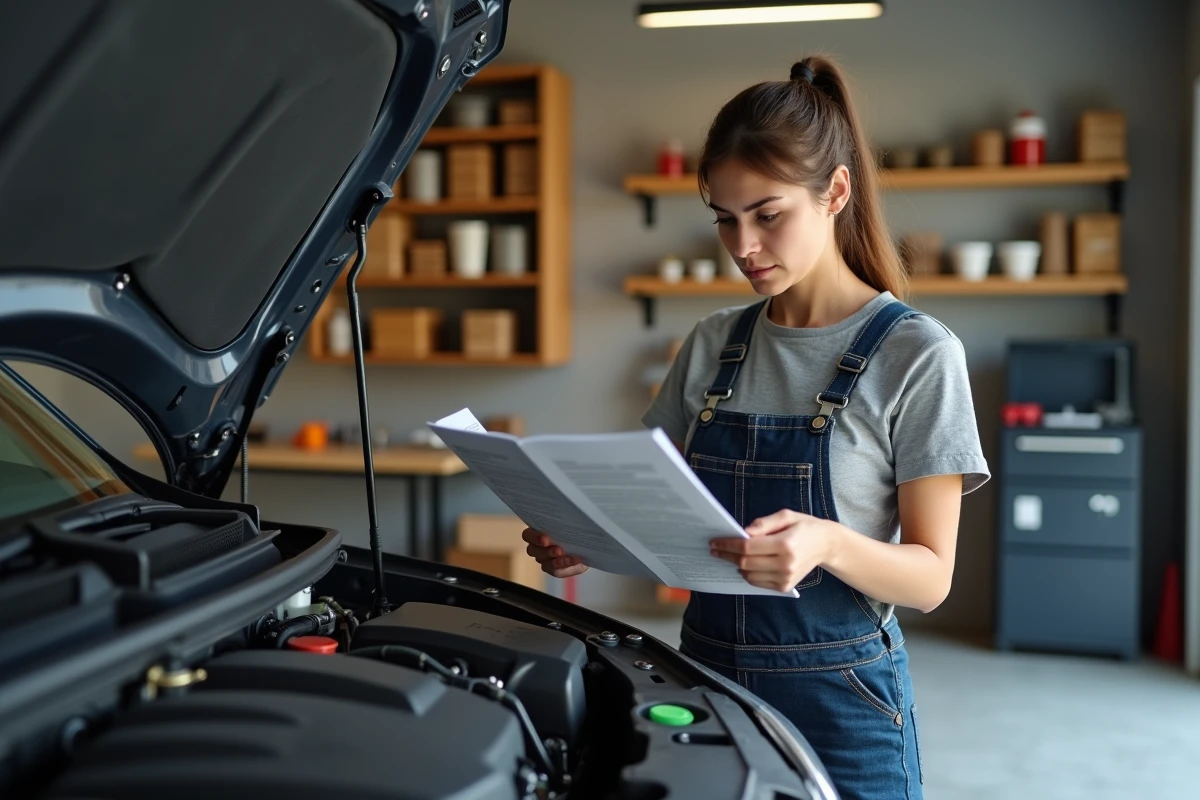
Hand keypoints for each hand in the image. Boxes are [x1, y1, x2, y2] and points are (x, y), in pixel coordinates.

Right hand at [522, 528, 588, 578]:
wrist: (587, 543)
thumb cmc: (576, 530)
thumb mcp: (572, 523)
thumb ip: (565, 522)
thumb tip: (567, 519)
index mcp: (537, 531)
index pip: (527, 535)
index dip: (534, 538)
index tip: (545, 539)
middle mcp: (537, 546)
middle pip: (533, 551)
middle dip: (547, 551)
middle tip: (559, 550)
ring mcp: (544, 560)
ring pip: (544, 563)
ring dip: (556, 561)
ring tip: (569, 557)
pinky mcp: (554, 570)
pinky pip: (556, 571)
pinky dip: (566, 565)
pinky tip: (574, 560)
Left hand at [710, 510, 833, 592]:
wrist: (826, 545)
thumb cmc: (804, 526)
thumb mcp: (786, 516)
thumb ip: (764, 523)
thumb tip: (744, 532)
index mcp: (785, 545)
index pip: (748, 547)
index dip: (728, 545)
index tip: (714, 542)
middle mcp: (785, 564)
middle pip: (745, 563)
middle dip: (727, 555)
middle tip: (715, 549)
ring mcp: (785, 578)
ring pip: (749, 576)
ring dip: (736, 565)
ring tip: (729, 555)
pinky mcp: (785, 587)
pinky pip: (758, 583)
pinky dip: (747, 574)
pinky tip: (745, 564)